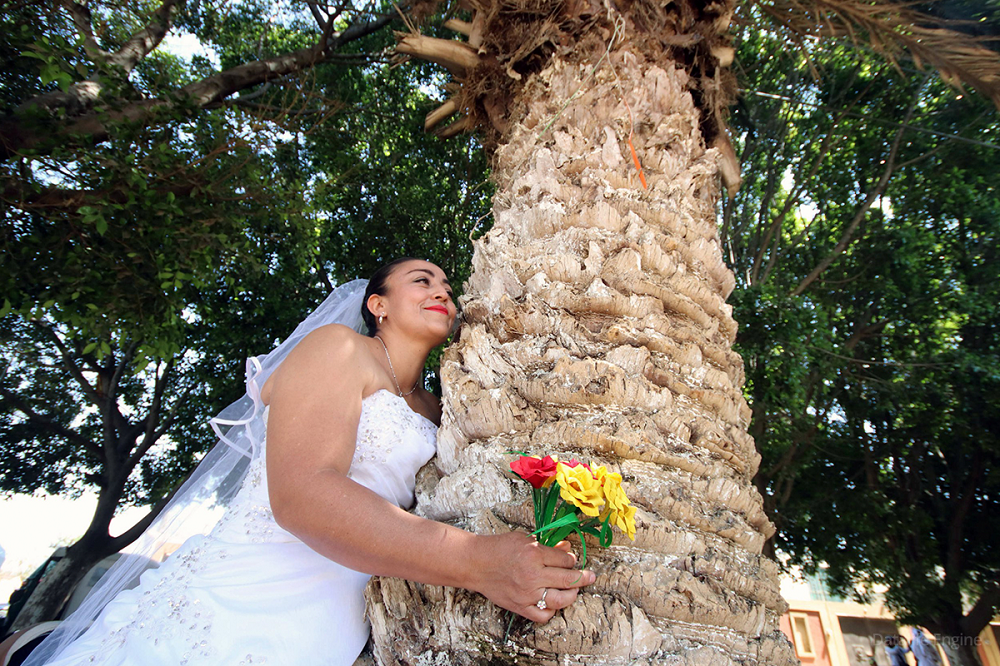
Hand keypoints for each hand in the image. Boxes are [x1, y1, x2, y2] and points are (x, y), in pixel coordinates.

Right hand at [469, 532, 595, 622]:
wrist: (476, 563)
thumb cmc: (498, 548)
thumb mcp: (524, 539)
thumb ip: (547, 546)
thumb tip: (566, 549)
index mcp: (533, 554)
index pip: (565, 560)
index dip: (572, 559)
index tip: (571, 559)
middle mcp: (532, 575)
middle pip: (568, 579)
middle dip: (583, 577)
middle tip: (590, 576)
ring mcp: (527, 593)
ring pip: (560, 599)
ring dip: (572, 594)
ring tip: (575, 590)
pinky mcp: (520, 606)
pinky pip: (543, 615)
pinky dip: (551, 610)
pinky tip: (553, 602)